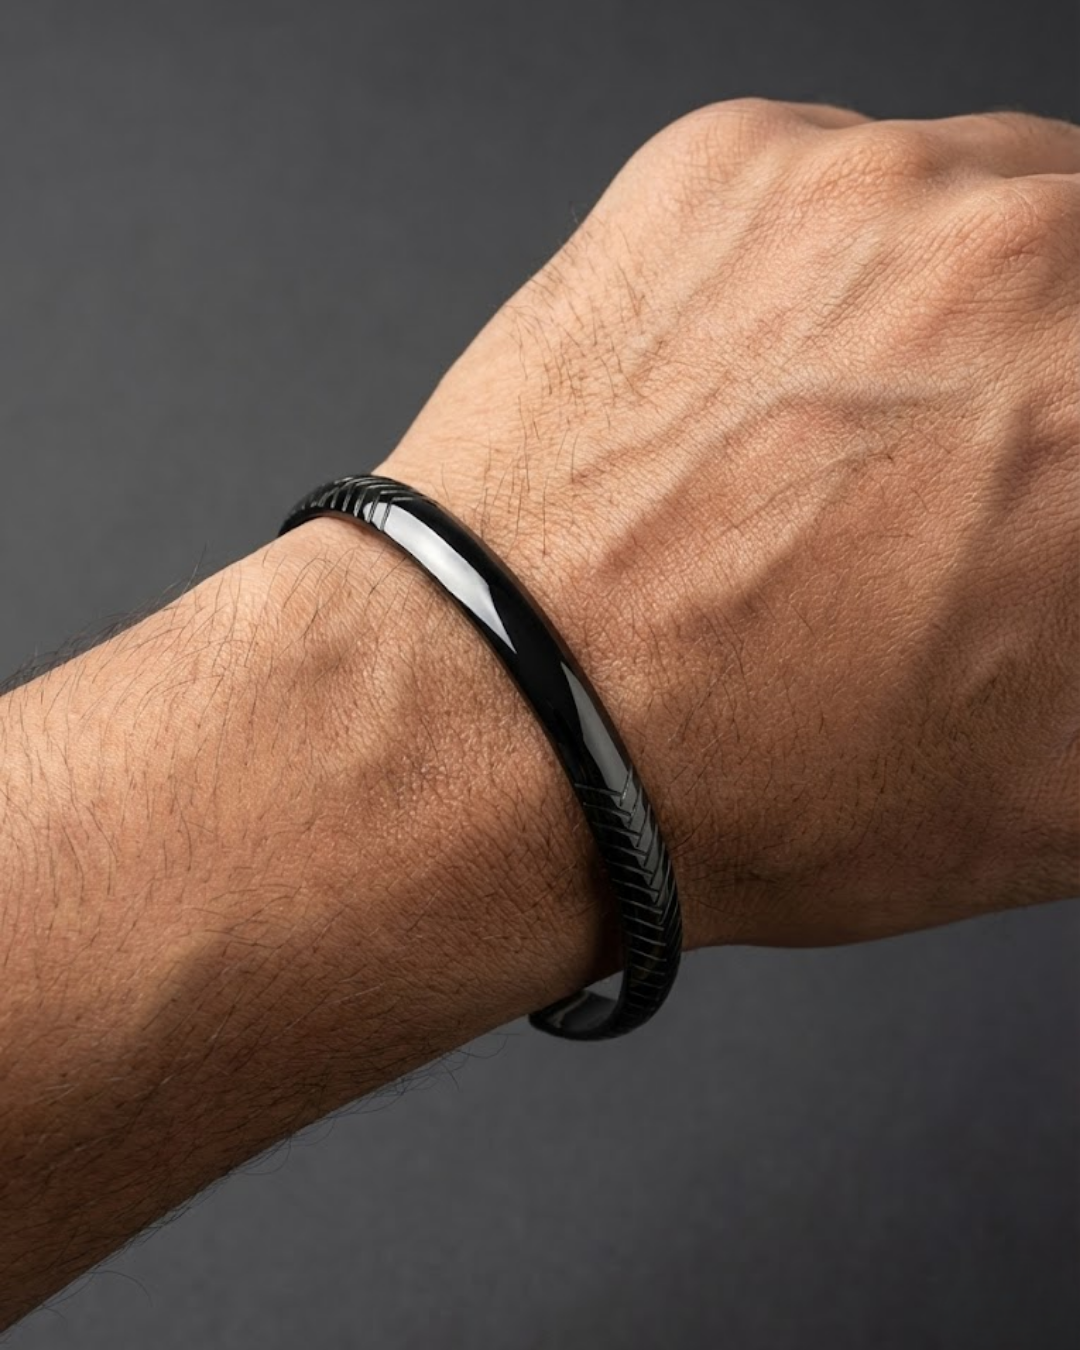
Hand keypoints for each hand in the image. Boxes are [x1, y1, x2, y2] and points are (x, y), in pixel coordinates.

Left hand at [379, 99, 1079, 949]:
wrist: (512, 718)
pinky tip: (759, 395)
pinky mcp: (730, 167)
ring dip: (956, 307)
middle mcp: (1018, 262)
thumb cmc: (748, 776)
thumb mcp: (1052, 788)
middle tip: (974, 472)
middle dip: (1056, 368)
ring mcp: (866, 191)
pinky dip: (824, 275)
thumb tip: (1076, 589)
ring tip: (850, 446)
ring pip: (985, 205)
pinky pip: (840, 185)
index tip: (1051, 487)